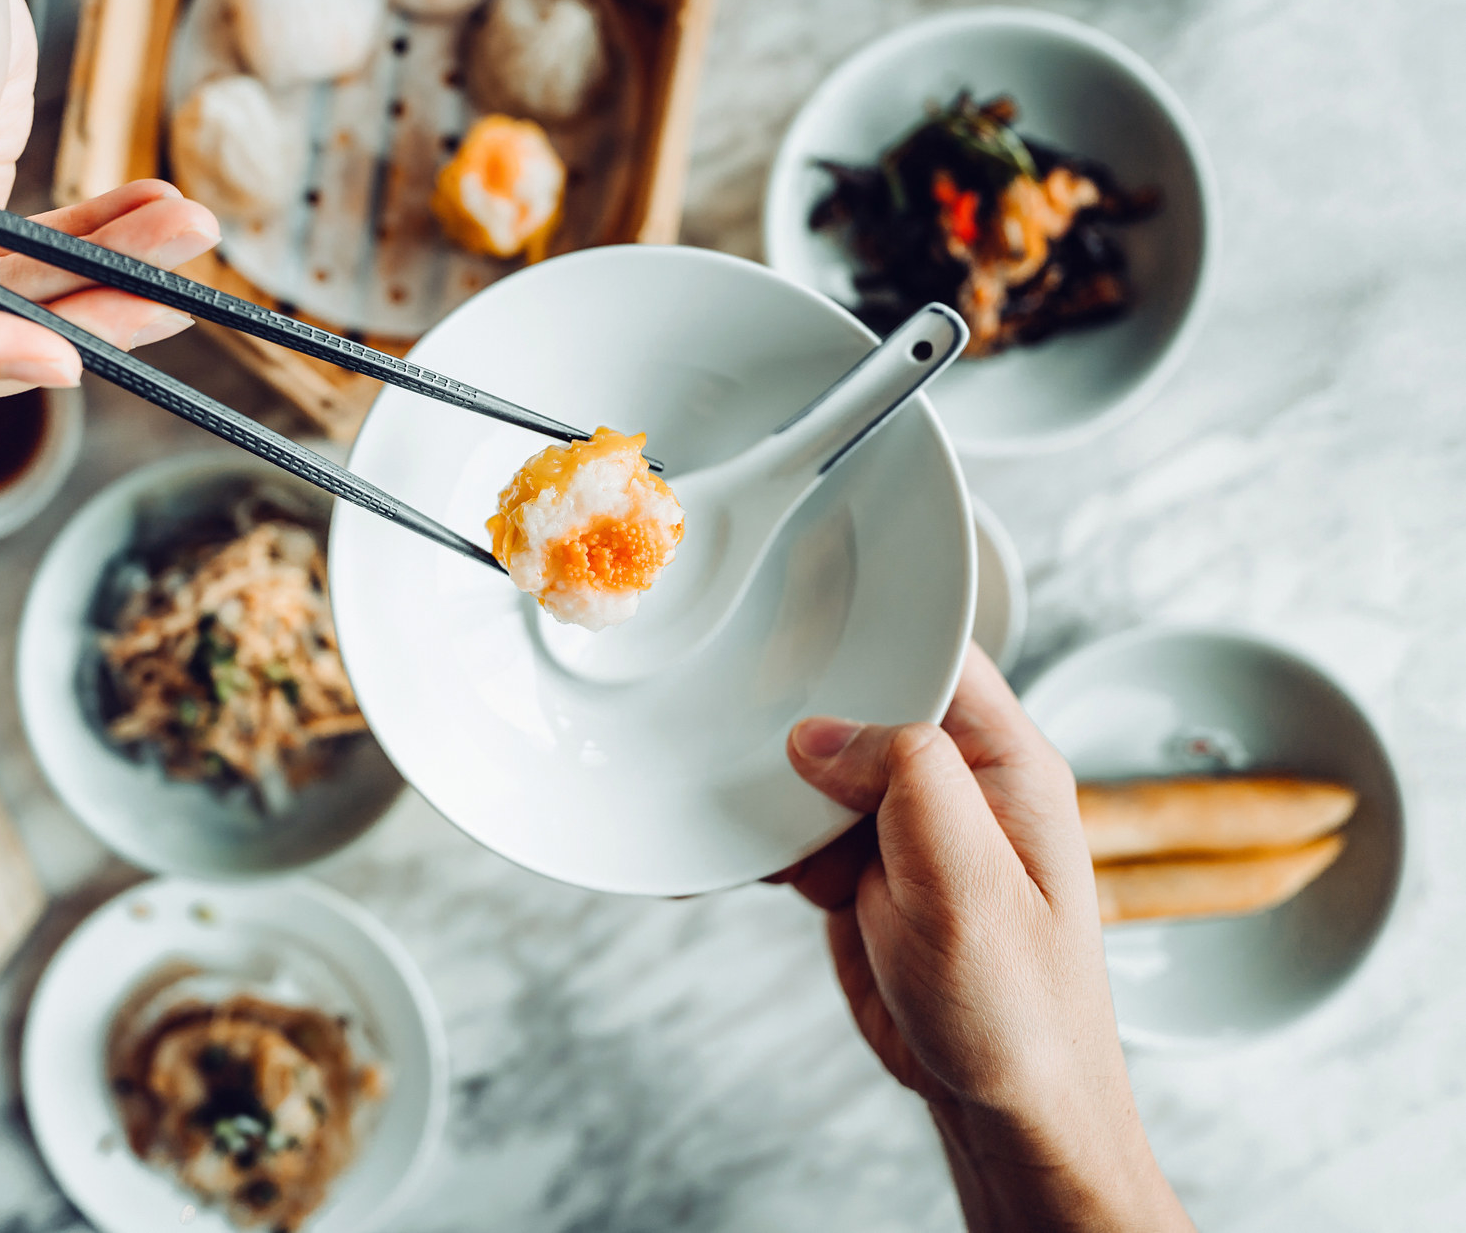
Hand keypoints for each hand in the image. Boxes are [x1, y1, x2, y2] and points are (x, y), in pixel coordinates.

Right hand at [774, 647, 1194, 1232]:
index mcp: (1005, 765)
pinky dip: (752, 840)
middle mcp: (955, 788)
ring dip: (765, 781)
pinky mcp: (862, 879)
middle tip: (730, 701)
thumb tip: (822, 730)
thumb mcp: (970, 880)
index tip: (798, 618)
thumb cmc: (1021, 1010)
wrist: (1003, 1110)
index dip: (872, 634)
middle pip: (862, 707)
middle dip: (798, 708)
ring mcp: (904, 834)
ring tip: (707, 773)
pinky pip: (795, 836)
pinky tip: (718, 845)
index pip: (937, 656)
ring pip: (817, 772)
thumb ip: (907, 778)